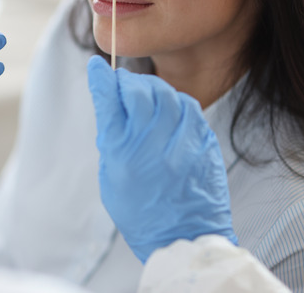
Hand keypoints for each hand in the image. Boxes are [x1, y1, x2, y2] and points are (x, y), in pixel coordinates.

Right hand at [87, 55, 236, 263]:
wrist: (183, 237)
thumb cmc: (140, 211)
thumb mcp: (111, 176)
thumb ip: (111, 137)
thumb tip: (110, 100)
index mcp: (123, 154)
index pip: (109, 100)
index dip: (101, 78)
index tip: (98, 66)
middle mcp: (153, 144)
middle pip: (140, 90)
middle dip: (129, 82)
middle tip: (126, 85)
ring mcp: (183, 143)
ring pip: (169, 95)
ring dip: (155, 89)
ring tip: (149, 97)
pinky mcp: (204, 145)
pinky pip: (191, 109)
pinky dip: (178, 103)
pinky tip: (171, 111)